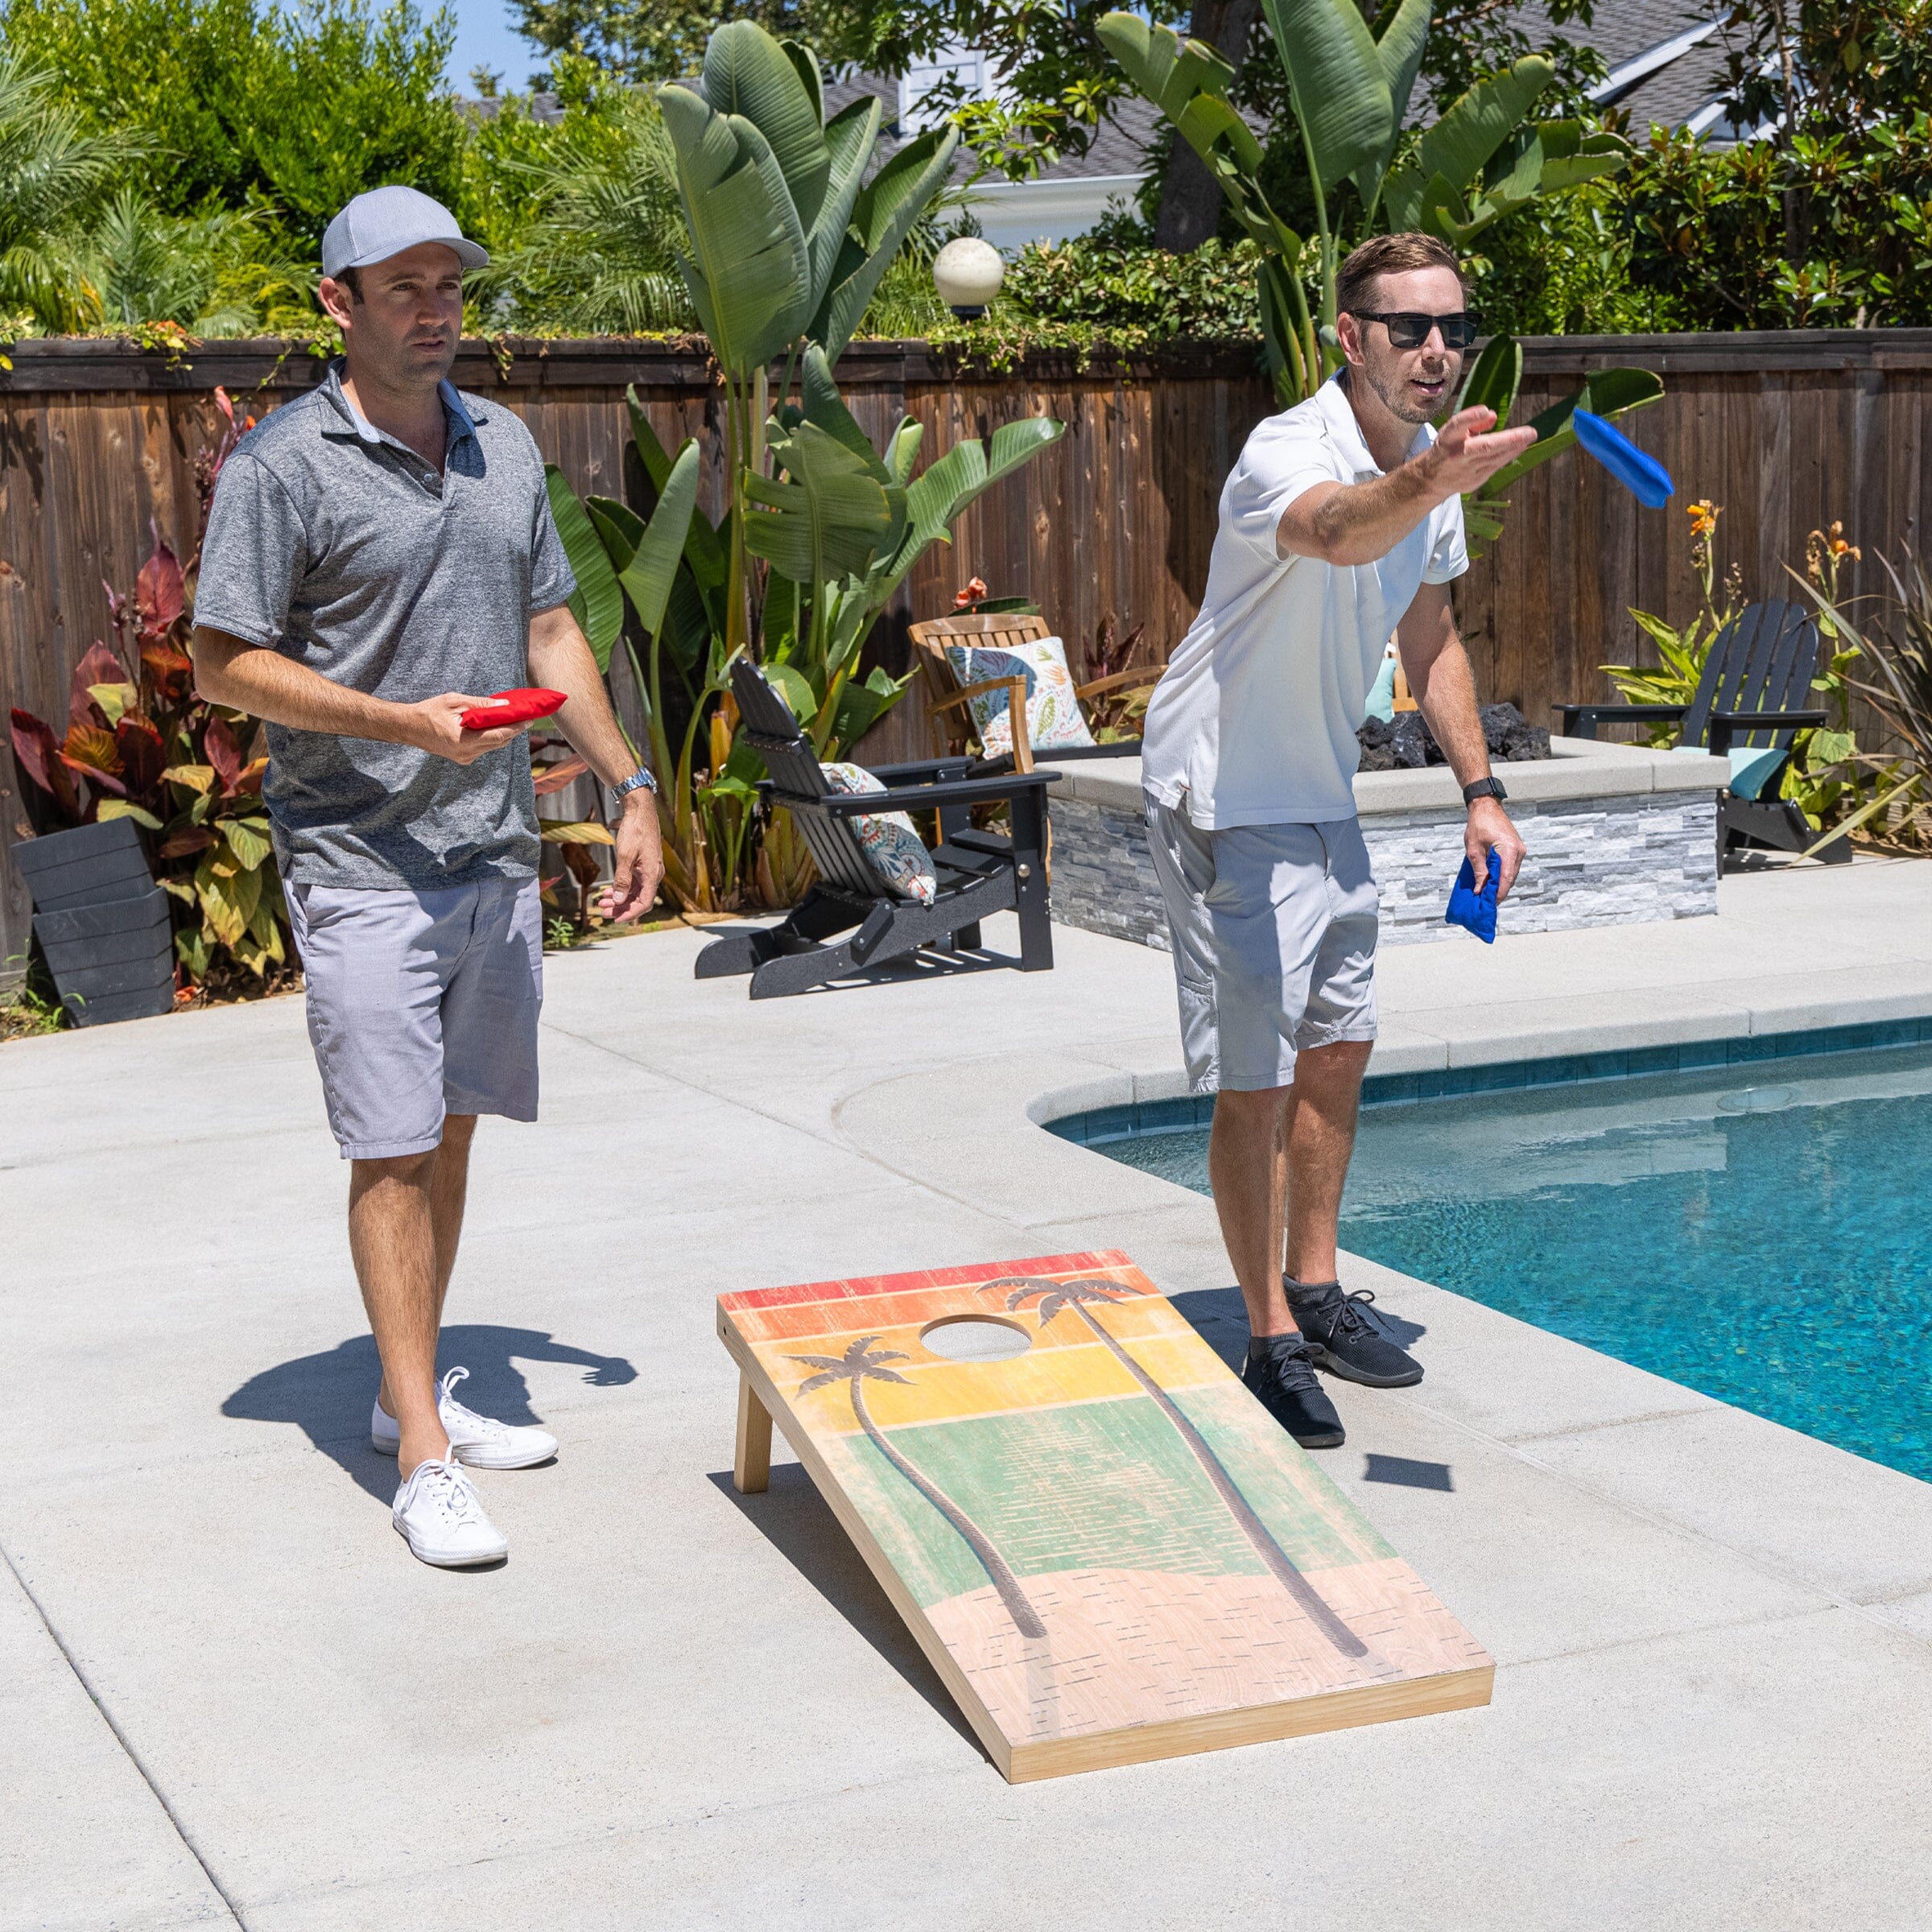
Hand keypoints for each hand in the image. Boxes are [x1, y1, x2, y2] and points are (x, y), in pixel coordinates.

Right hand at [405, 693, 520, 765]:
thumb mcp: (455, 701)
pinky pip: (484, 748)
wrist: (409, 727)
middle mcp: (466, 754)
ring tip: (513, 719)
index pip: (498, 736)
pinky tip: (495, 725)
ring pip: (493, 746)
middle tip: (525, 716)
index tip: (529, 718)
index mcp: (464, 741)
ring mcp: (465, 758)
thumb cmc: (429, 711)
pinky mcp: (463, 758)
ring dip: (503, 734)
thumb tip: (504, 705)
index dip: (516, 728)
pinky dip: (492, 737)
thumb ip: (481, 704)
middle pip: (499, 743)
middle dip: (513, 730)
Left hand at [593, 792, 663, 922]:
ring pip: (635, 892)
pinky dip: (622, 888)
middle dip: (621, 908)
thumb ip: (622, 880)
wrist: (640, 810)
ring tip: (602, 902)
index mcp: (653, 874)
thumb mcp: (625, 856)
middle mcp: (654, 874)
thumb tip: (619, 900)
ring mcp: (649, 869)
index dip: (630, 913)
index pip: (644, 903)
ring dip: (620, 899)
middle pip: (639, 899)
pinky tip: (609, 890)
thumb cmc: (635, 830)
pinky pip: (634, 882)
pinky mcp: (644, 864)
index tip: (614, 919)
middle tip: (603, 911)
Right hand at [1420, 407, 1537, 497]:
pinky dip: (1509, 454)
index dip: (1470, 418)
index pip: (1457, 426)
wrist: (1430, 481)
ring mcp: (1465, 471)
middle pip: (1484, 447)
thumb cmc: (1446, 448)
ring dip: (1514, 447)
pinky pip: (1495, 465)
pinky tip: (1521, 446)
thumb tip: (1492, 416)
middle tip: (1530, 432)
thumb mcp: (1453, 432)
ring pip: (1494, 457)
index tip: (1485, 410)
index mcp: (1447, 439)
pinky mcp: (1474, 481)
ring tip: (1529, 436)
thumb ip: (1472, 422)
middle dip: (1509, 440)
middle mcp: (1455, 456)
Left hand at [1467, 798, 1524, 901]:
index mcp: (1509, 850)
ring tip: (1487, 894)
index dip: (1499, 893)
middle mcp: (1518, 851)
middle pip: (1510, 878)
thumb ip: (1479, 871)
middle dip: (1499, 891)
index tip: (1491, 904)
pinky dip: (1502, 875)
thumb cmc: (1479, 825)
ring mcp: (1519, 850)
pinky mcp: (1516, 849)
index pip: (1506, 878)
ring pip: (1511, 873)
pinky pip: (1510, 866)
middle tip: (1487, 903)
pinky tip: (1492, 881)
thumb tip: (1480, 889)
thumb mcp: (1474, 850)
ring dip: (1500, 883)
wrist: (1486, 807)